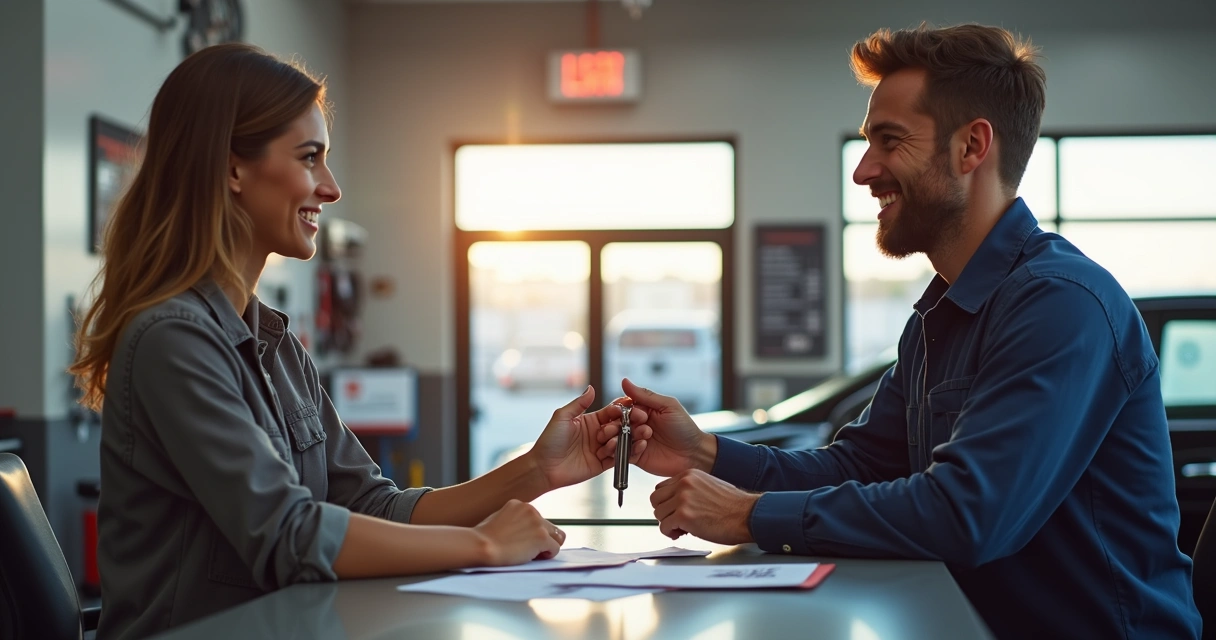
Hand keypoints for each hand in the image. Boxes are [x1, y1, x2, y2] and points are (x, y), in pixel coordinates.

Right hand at [473, 499, 564, 565]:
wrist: (481, 546)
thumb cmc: (483, 539)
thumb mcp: (498, 520)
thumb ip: (514, 521)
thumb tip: (524, 532)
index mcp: (519, 504)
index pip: (537, 519)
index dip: (532, 533)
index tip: (522, 542)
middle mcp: (531, 509)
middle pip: (550, 527)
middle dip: (543, 539)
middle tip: (529, 550)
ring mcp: (537, 522)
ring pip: (557, 537)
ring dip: (547, 547)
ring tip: (531, 554)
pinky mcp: (542, 536)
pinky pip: (555, 548)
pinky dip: (547, 555)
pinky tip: (532, 557)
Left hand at [527, 386, 645, 490]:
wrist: (543, 467)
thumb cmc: (549, 441)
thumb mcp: (562, 417)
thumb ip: (579, 403)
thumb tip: (591, 388)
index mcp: (590, 421)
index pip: (610, 412)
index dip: (619, 410)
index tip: (626, 407)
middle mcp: (598, 434)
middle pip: (618, 426)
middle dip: (624, 425)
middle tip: (624, 425)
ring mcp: (601, 449)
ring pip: (620, 441)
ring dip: (622, 439)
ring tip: (616, 439)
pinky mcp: (602, 464)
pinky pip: (617, 457)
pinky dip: (621, 453)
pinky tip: (618, 449)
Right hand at [598, 378, 715, 476]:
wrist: (694, 454)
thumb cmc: (684, 428)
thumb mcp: (667, 406)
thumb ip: (645, 395)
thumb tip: (625, 381)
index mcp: (642, 410)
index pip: (622, 406)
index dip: (624, 409)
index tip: (636, 414)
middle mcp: (635, 425)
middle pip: (616, 422)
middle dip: (620, 424)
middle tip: (634, 427)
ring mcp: (634, 441)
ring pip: (616, 438)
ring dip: (622, 437)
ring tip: (639, 436)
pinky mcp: (635, 457)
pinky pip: (623, 454)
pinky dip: (630, 449)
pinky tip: (643, 446)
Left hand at [650, 469, 758, 544]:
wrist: (747, 515)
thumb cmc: (733, 506)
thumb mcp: (709, 486)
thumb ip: (690, 489)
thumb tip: (675, 501)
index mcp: (689, 475)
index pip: (662, 487)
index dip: (667, 502)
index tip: (674, 510)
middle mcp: (684, 484)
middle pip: (655, 499)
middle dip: (664, 512)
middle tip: (675, 520)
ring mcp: (683, 499)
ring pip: (658, 513)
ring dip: (667, 523)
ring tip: (681, 527)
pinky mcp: (683, 515)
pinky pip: (664, 527)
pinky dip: (670, 533)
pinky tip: (682, 532)